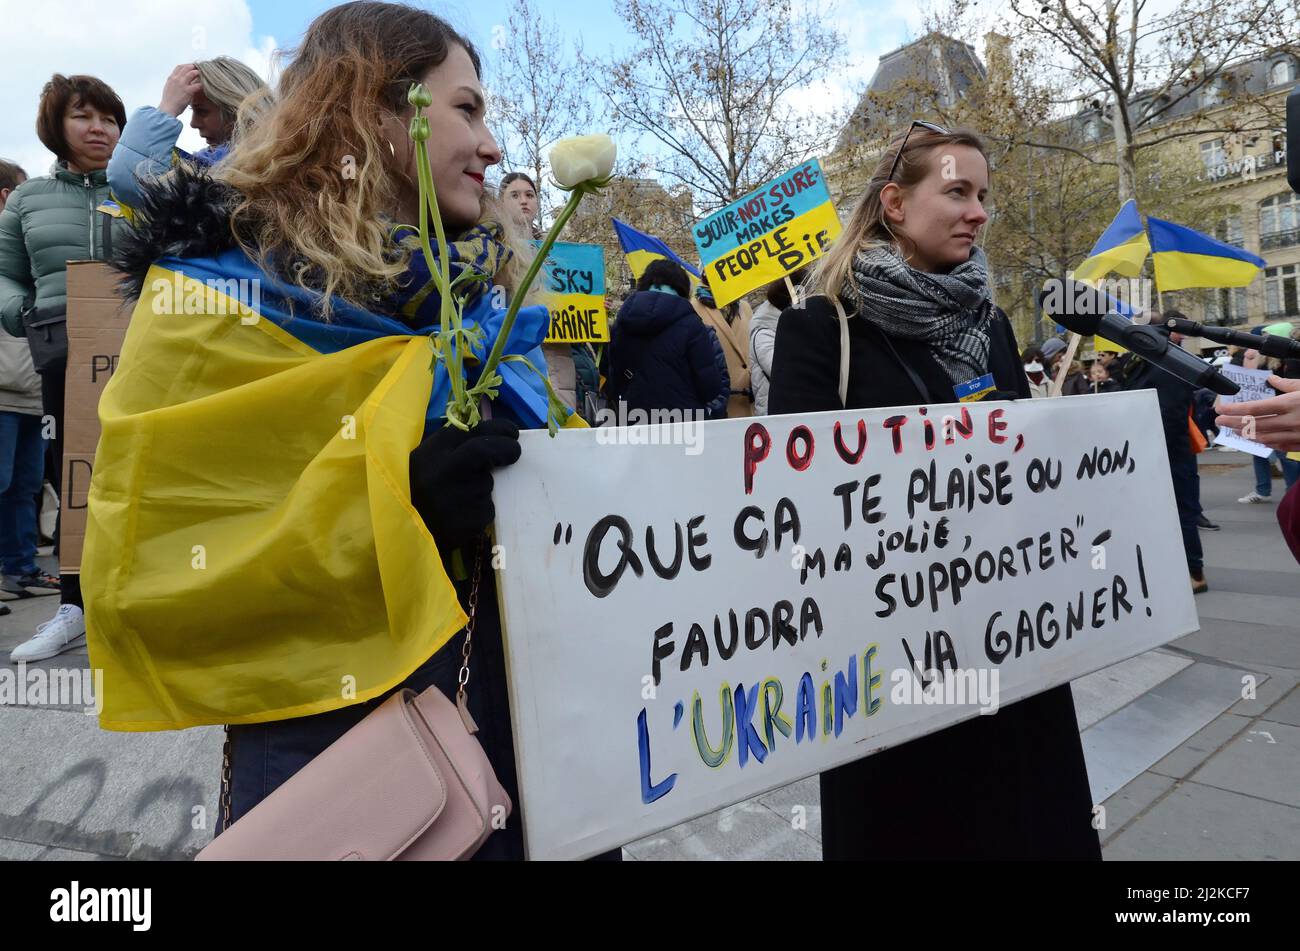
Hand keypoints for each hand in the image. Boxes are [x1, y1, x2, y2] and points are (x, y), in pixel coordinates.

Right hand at [159, 64, 201, 116]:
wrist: (167, 109)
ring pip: (192, 73)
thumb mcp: (169, 88)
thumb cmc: (169, 101)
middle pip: (187, 67)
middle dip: (195, 67)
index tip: (193, 67)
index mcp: (171, 78)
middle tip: (202, 70)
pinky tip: (207, 85)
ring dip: (199, 73)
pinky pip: (198, 84)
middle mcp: (176, 79)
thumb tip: (181, 81)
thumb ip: (174, 83)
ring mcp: (182, 84)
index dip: (187, 66)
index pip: (180, 67)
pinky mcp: (188, 91)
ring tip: (205, 76)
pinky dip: (203, 84)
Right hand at [409, 418, 521, 549]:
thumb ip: (455, 447)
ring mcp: (454, 497)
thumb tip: (495, 436)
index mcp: (432, 451)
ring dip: (483, 488)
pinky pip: (486, 510)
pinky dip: (481, 510)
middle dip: (506, 448)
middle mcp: (442, 471)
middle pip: (483, 450)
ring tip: (462, 498)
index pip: (472, 430)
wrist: (404, 531)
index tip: (512, 433)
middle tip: (514, 453)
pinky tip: (463, 515)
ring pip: (486, 484)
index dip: (500, 429)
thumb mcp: (426, 460)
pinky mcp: (465, 521)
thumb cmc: (419, 490)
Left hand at [1215, 376, 1299, 450]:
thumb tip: (1271, 378)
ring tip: (1235, 429)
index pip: (1255, 408)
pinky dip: (1266, 443)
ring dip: (1246, 434)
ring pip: (1265, 438)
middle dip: (1233, 423)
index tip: (1220, 409)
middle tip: (1219, 421)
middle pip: (1255, 425)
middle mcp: (1291, 421)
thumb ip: (1287, 384)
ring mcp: (1297, 434)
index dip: (1234, 409)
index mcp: (1290, 403)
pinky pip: (1280, 446)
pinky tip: (1257, 438)